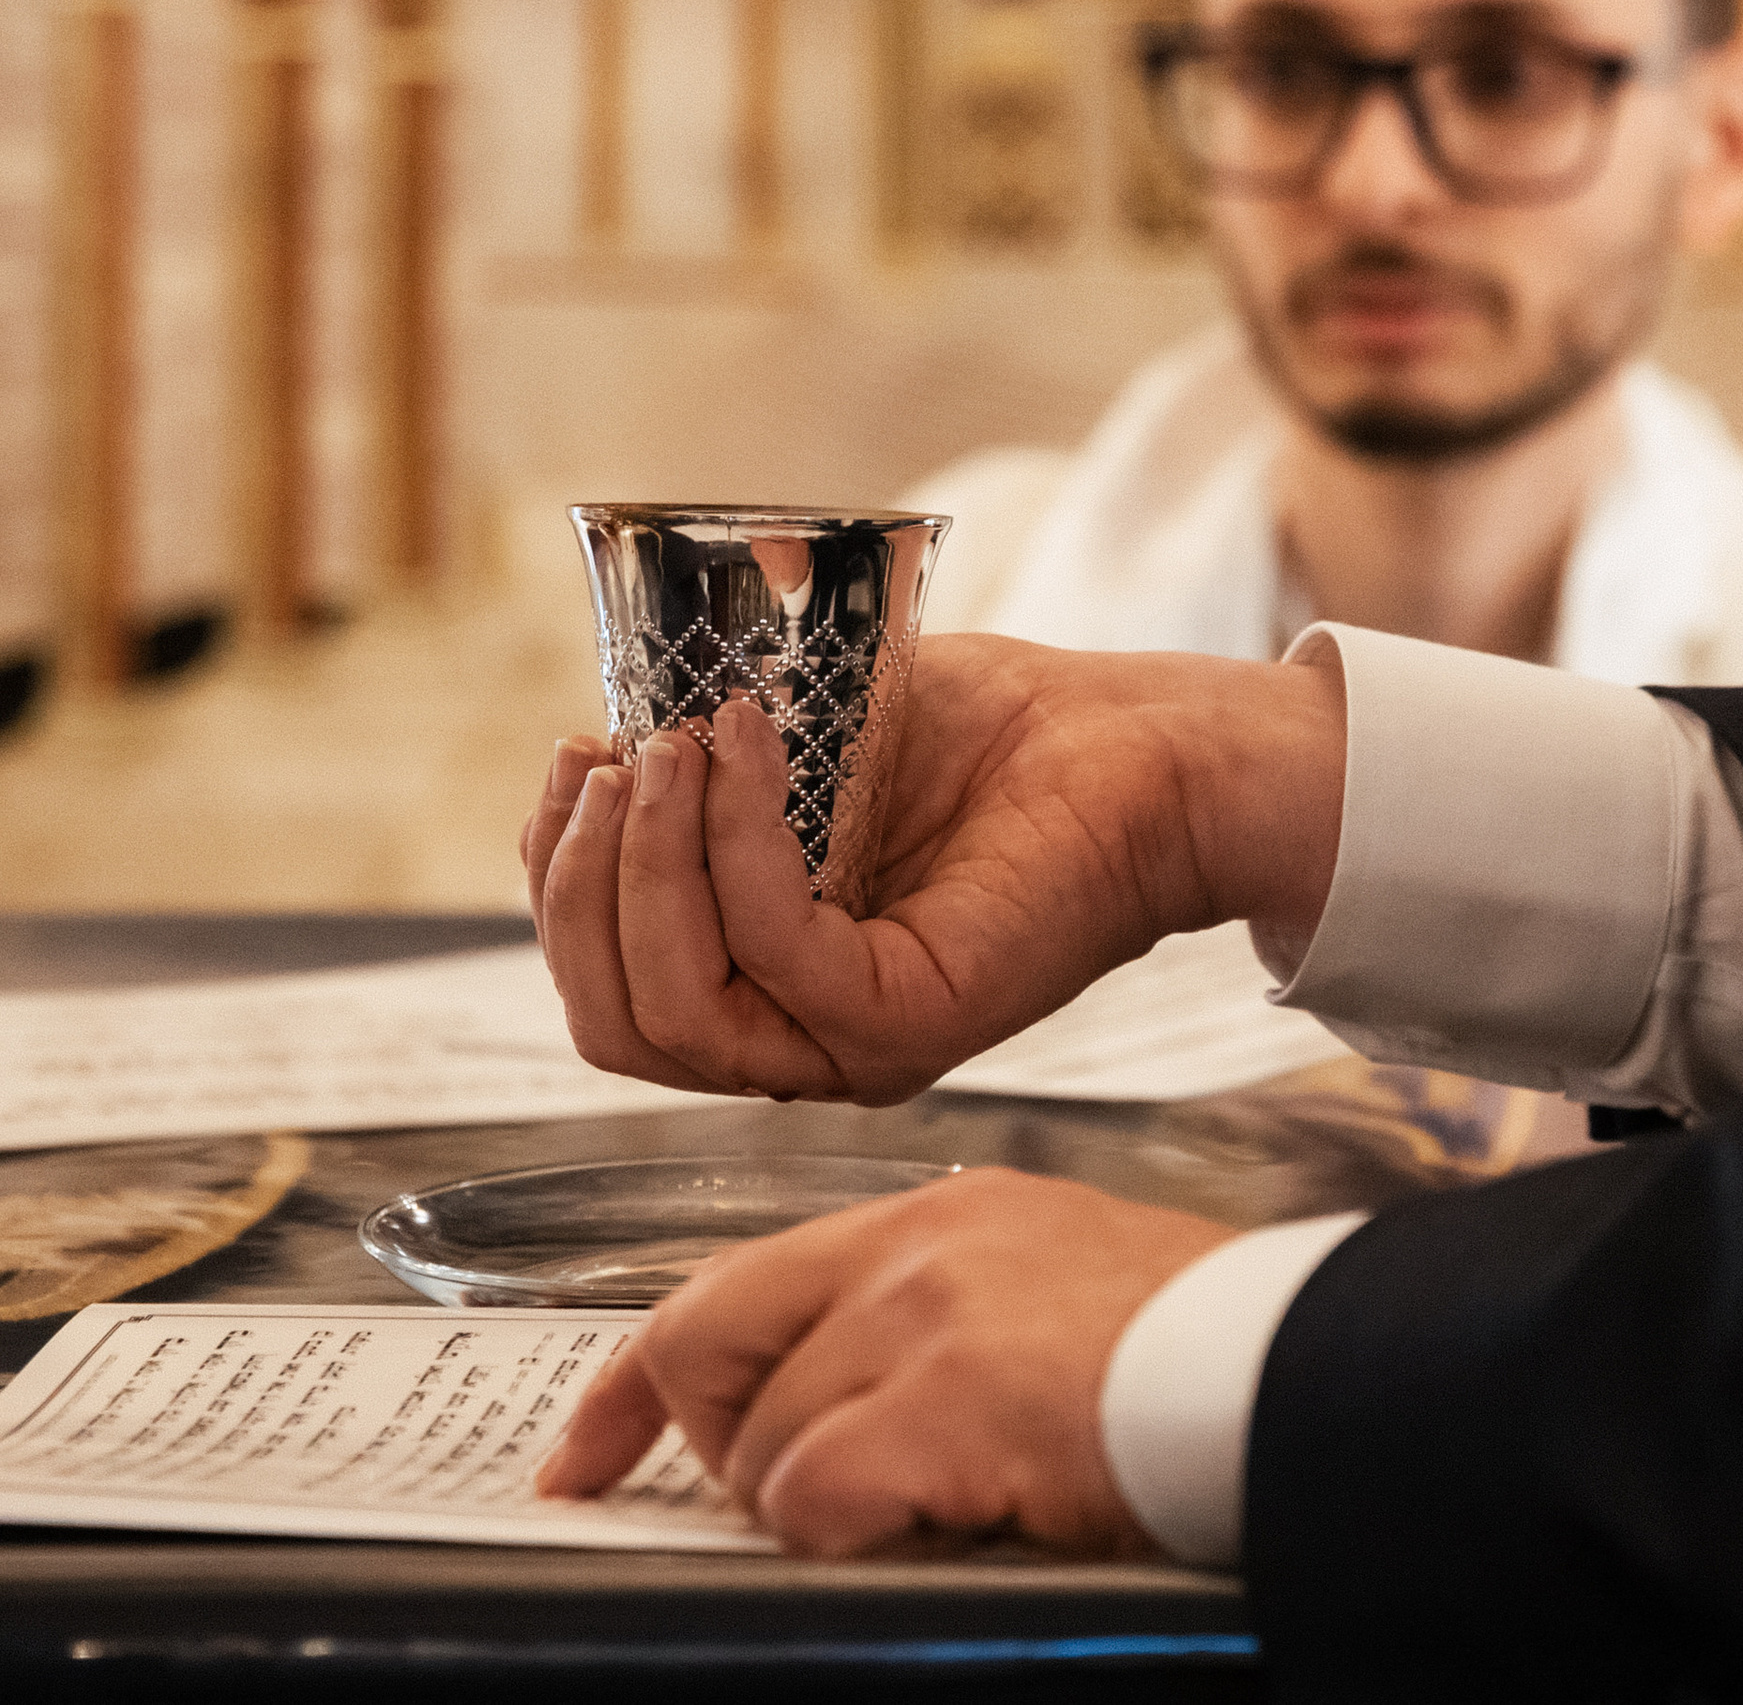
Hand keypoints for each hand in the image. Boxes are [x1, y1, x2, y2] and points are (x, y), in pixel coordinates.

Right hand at [521, 634, 1344, 1102]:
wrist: (1134, 747)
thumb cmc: (991, 741)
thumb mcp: (806, 745)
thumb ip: (703, 774)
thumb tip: (600, 754)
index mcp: (766, 989)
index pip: (607, 988)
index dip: (561, 879)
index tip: (581, 752)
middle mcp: (802, 1039)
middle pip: (616, 1023)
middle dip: (581, 883)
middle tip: (616, 756)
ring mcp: (855, 1047)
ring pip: (674, 1012)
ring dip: (646, 863)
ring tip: (674, 746)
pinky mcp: (910, 1022)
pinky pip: (774, 952)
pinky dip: (737, 842)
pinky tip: (748, 746)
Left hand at [536, 1167, 1236, 1557]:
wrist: (1287, 1368)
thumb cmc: (1195, 1349)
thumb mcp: (1049, 1289)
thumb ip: (932, 1321)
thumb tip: (831, 1414)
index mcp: (937, 1215)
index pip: (735, 1283)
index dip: (640, 1383)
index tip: (585, 1454)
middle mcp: (913, 1245)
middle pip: (711, 1344)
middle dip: (709, 1446)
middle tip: (777, 1499)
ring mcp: (923, 1315)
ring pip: (768, 1449)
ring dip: (827, 1505)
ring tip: (948, 1499)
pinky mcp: (946, 1397)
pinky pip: (816, 1499)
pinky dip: (858, 1534)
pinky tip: (954, 1517)